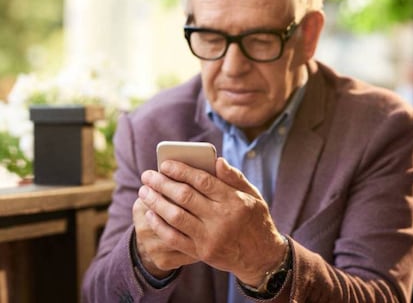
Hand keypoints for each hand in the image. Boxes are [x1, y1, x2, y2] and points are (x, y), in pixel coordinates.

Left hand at [139, 157, 285, 286]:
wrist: (262, 258)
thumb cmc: (255, 220)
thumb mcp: (253, 196)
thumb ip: (235, 177)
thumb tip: (216, 160)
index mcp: (234, 200)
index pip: (202, 180)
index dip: (181, 170)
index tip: (164, 164)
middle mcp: (221, 218)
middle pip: (185, 196)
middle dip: (162, 183)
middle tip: (147, 175)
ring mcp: (210, 237)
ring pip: (176, 216)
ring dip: (156, 202)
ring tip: (144, 192)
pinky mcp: (202, 252)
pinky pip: (174, 238)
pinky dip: (159, 225)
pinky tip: (151, 214)